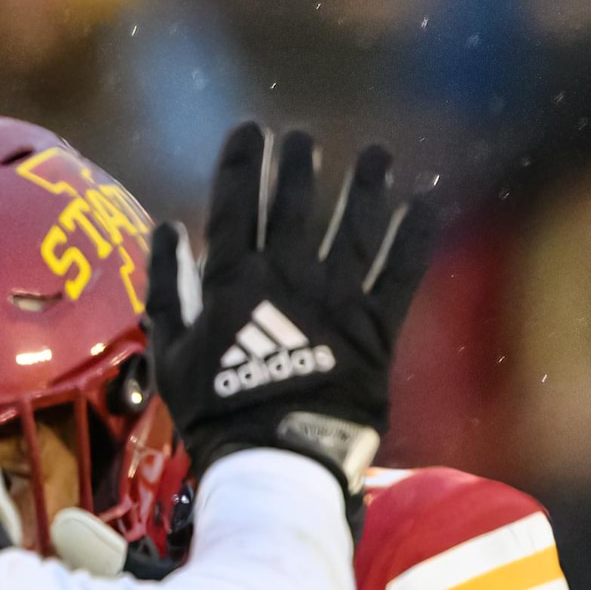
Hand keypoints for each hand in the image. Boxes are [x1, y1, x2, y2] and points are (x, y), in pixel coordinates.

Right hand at [154, 121, 436, 483]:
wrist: (276, 458)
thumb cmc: (215, 410)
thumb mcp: (170, 351)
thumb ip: (166, 287)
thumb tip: (168, 228)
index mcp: (233, 280)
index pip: (234, 205)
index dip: (241, 164)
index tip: (249, 132)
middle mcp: (286, 276)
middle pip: (294, 206)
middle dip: (298, 165)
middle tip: (303, 138)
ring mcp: (336, 298)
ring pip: (353, 228)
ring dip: (365, 187)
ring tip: (376, 154)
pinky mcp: (376, 327)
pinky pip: (400, 273)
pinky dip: (414, 237)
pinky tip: (425, 203)